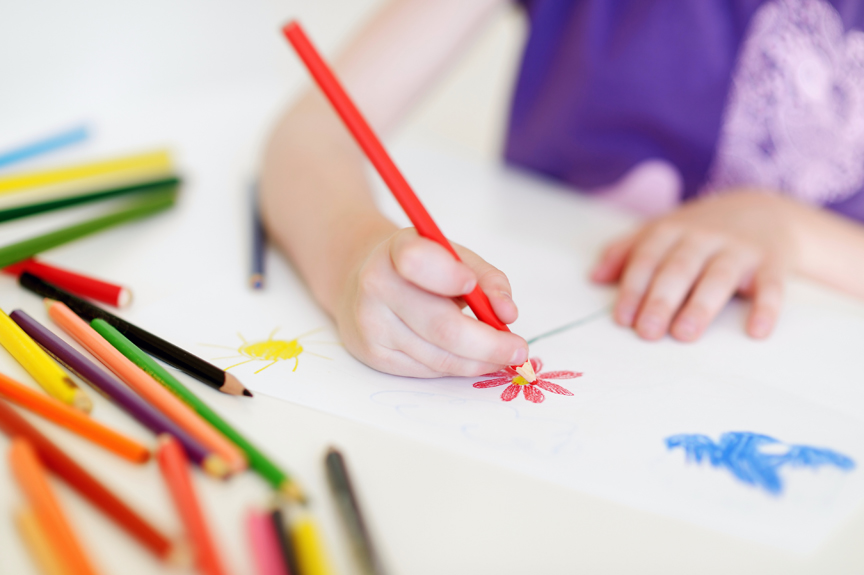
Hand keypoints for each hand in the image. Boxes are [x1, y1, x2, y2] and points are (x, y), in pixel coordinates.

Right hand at [335, 228, 528, 376]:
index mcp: (398, 250)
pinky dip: (457, 367)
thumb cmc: (421, 268)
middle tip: (518, 350)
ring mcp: (370, 323)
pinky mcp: (373, 354)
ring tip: (500, 356)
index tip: (474, 287)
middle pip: (440, 326)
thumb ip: (487, 279)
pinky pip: (427, 370)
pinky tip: (469, 358)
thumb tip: (508, 314)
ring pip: (438, 357)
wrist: (363, 280)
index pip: (419, 262)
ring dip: (478, 362)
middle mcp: (376, 285)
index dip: (449, 276)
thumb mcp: (454, 256)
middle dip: (488, 344)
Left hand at [591, 191, 801, 340]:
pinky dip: (766, 307)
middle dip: (661, 300)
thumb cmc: (700, 232)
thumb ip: (626, 252)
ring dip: (701, 306)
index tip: (622, 319)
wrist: (766, 209)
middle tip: (647, 332)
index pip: (647, 258)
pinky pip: (771, 286)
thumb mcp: (662, 232)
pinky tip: (756, 332)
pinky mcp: (772, 262)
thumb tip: (594, 277)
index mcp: (672, 230)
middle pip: (679, 269)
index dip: (633, 288)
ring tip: (684, 334)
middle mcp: (704, 236)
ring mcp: (739, 248)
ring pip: (719, 277)